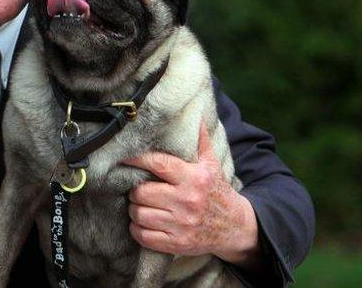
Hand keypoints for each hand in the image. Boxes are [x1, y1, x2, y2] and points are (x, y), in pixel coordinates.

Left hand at [120, 126, 260, 266]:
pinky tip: (143, 223)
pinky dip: (137, 229)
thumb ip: (200, 141)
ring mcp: (181, 224)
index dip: (137, 159)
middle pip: (142, 192)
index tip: (125, 157)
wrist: (236, 228)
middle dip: (136, 189)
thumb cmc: (217, 192)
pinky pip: (143, 235)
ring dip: (135, 209)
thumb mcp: (213, 165)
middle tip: (139, 188)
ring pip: (139, 214)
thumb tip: (194, 116)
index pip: (158, 164)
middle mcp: (187, 201)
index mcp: (194, 178)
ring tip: (141, 205)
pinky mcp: (177, 243)